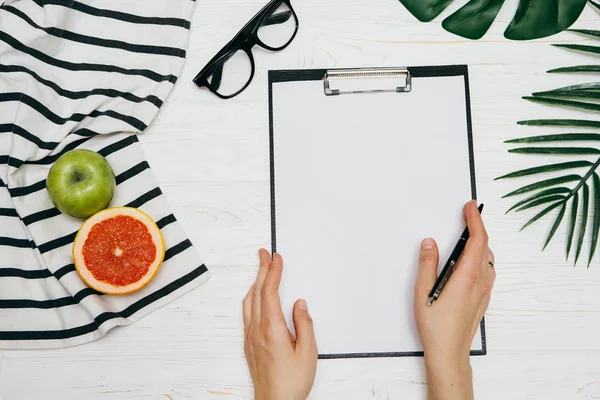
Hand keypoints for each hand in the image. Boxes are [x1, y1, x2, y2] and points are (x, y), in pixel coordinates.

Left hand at [243, 249, 317, 399]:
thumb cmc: (291, 383)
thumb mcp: (308, 353)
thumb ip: (304, 324)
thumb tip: (299, 304)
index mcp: (272, 329)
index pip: (269, 292)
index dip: (273, 272)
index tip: (276, 258)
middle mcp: (257, 331)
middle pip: (256, 292)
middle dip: (261, 270)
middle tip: (264, 254)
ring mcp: (250, 337)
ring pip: (248, 302)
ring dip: (254, 283)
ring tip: (261, 271)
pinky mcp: (249, 345)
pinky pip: (247, 313)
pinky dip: (252, 297)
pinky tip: (256, 297)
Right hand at [414, 200, 495, 399]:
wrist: (449, 352)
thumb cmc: (436, 326)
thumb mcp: (423, 292)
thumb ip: (427, 264)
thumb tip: (430, 243)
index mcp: (467, 276)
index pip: (477, 240)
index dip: (475, 220)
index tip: (470, 207)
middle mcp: (480, 282)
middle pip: (485, 247)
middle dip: (478, 227)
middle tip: (467, 215)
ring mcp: (484, 291)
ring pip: (488, 259)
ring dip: (480, 243)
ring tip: (467, 235)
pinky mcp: (482, 299)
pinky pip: (487, 271)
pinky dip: (481, 257)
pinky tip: (468, 261)